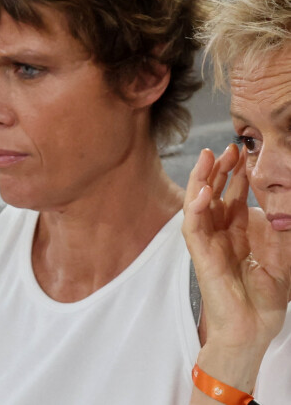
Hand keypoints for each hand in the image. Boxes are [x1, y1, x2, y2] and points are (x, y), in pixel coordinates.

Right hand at [183, 145, 289, 370]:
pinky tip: (204, 191)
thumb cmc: (264, 299)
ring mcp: (208, 240)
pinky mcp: (200, 253)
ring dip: (201, 179)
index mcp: (237, 231)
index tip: (243, 152)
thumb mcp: (281, 256)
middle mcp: (219, 231)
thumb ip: (279, 229)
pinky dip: (196, 207)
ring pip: (198, 202)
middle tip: (228, 147)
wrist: (252, 328)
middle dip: (219, 168)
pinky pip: (193, 225)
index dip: (236, 173)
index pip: (232, 194)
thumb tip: (283, 202)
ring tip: (208, 157)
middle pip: (214, 192)